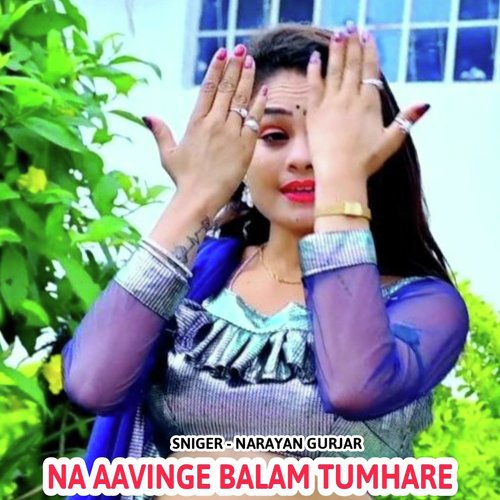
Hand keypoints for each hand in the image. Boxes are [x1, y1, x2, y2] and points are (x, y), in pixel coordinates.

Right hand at [143, 45, 266, 211]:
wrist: (200, 197)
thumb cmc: (183, 178)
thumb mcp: (168, 153)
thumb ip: (161, 132)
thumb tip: (147, 115)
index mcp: (196, 122)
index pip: (208, 88)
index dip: (216, 69)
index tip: (222, 54)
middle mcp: (214, 123)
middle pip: (227, 88)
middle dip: (235, 67)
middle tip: (241, 50)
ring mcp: (231, 133)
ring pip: (242, 100)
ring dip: (248, 78)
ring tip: (251, 62)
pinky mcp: (245, 146)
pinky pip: (255, 120)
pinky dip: (259, 104)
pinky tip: (263, 91)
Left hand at [306, 27, 429, 180]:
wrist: (340, 174)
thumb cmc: (366, 161)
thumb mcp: (391, 141)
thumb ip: (406, 120)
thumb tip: (425, 103)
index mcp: (369, 103)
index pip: (370, 70)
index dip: (369, 51)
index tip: (367, 36)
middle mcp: (350, 98)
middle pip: (352, 65)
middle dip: (352, 44)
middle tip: (351, 26)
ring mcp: (331, 104)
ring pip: (334, 70)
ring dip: (336, 50)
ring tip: (337, 33)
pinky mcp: (314, 113)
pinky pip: (314, 86)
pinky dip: (314, 70)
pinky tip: (314, 57)